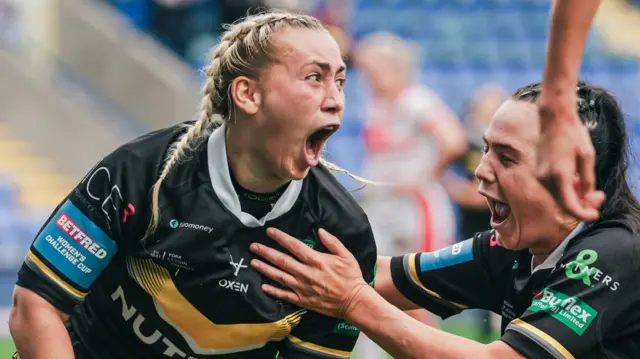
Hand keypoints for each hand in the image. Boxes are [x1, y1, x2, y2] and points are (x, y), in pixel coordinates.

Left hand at [249, 228, 368, 318]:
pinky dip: (273, 291)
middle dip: (266, 252)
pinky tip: (263, 286)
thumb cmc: (351, 277)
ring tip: (253, 262)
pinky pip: (284, 295)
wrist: (354, 302)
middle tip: (253, 246)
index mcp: (317, 261)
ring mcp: (303, 288)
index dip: (280, 238)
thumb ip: (332, 242)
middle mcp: (307, 274)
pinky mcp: (302, 300)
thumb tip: (320, 230)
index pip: (294, 246)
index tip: (269, 231)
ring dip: (265, 269)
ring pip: (279, 277)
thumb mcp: (346, 255)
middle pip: (282, 260)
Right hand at [537, 91, 604, 220]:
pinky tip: (575, 178)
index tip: (594, 216)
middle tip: (599, 196)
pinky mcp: (538, 172)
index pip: (570, 205)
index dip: (583, 214)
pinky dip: (566, 188)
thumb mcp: (587, 156)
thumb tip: (587, 198)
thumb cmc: (573, 134)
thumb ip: (587, 180)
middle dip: (583, 203)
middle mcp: (546, 178)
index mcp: (559, 175)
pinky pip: (553, 187)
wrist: (554, 119)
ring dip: (574, 195)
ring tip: (588, 185)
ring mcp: (539, 175)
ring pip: (559, 195)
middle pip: (564, 202)